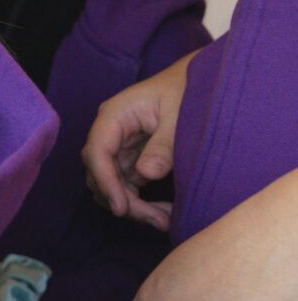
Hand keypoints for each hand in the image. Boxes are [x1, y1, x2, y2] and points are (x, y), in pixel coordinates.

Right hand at [82, 50, 197, 231]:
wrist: (203, 79)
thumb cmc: (190, 90)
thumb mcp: (181, 116)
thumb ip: (164, 146)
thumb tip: (146, 174)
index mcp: (115, 114)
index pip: (97, 152)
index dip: (106, 182)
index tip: (122, 209)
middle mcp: (110, 130)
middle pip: (100, 172)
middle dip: (122, 200)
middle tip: (157, 221)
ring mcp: (119, 145)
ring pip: (111, 182)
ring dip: (132, 205)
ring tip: (165, 220)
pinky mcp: (131, 156)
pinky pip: (126, 183)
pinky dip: (140, 200)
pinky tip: (163, 211)